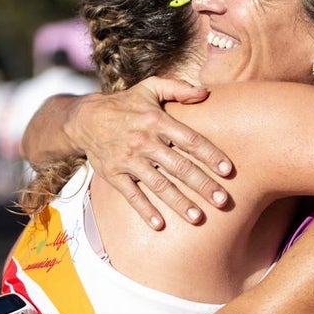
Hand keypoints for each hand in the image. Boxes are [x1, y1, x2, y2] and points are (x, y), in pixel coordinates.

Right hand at [70, 77, 233, 228]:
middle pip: (178, 166)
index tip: (228, 170)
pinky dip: (144, 210)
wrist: (86, 119)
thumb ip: (178, 88)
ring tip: (198, 217)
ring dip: (179, 202)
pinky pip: (131, 195)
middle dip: (202, 184)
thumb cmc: (126, 104)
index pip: (189, 140)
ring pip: (158, 184)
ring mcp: (128, 160)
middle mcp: (144, 141)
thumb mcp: (149, 87)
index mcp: (156, 120)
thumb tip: (205, 92)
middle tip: (223, 201)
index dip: (210, 154)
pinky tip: (159, 225)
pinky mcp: (114, 174)